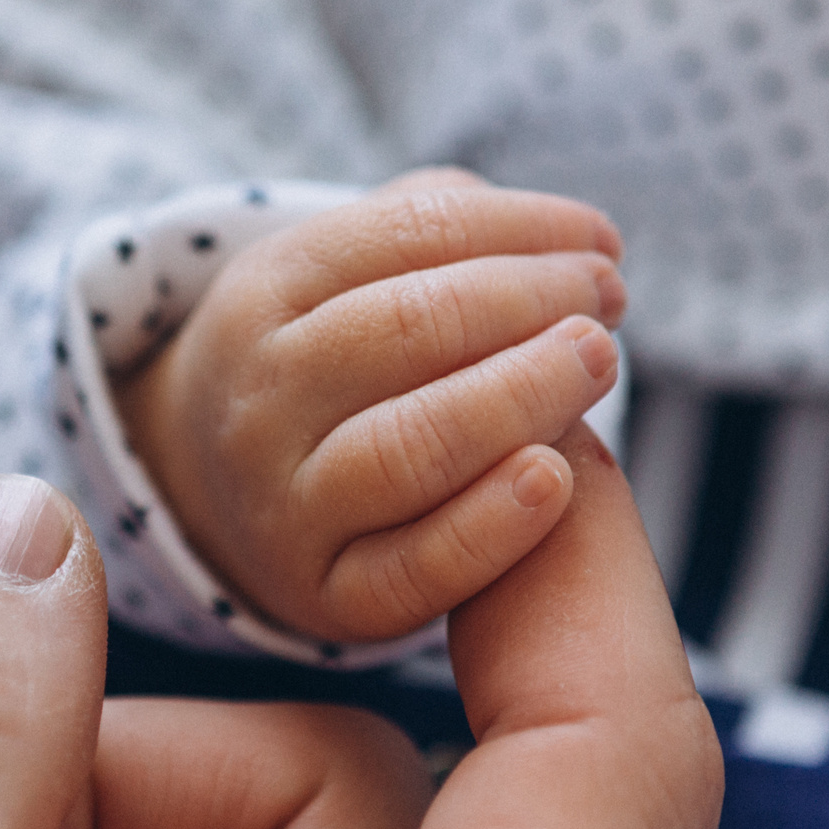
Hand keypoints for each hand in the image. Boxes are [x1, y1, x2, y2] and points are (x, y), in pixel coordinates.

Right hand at [118, 169, 626, 643]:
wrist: (222, 493)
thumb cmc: (325, 363)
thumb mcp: (335, 276)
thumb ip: (434, 231)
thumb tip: (563, 236)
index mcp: (265, 295)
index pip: (408, 234)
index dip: (523, 230)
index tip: (601, 241)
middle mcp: (263, 400)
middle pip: (412, 329)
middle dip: (533, 301)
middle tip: (606, 300)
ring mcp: (287, 505)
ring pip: (412, 447)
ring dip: (526, 395)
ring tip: (596, 363)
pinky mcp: (326, 598)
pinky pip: (417, 569)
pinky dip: (493, 525)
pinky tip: (557, 479)